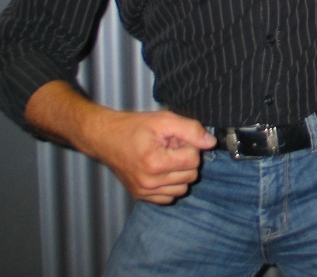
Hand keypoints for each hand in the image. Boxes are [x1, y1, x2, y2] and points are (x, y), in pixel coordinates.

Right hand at [84, 109, 216, 203]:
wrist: (105, 138)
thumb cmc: (133, 126)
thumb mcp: (164, 120)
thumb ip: (191, 129)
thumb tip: (211, 142)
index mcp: (156, 163)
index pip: (194, 159)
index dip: (190, 145)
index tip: (176, 138)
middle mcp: (150, 182)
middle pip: (191, 175)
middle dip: (186, 158)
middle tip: (171, 146)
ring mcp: (144, 192)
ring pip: (183, 188)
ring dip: (179, 172)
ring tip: (165, 157)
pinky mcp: (141, 196)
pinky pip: (169, 197)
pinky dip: (171, 184)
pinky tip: (161, 169)